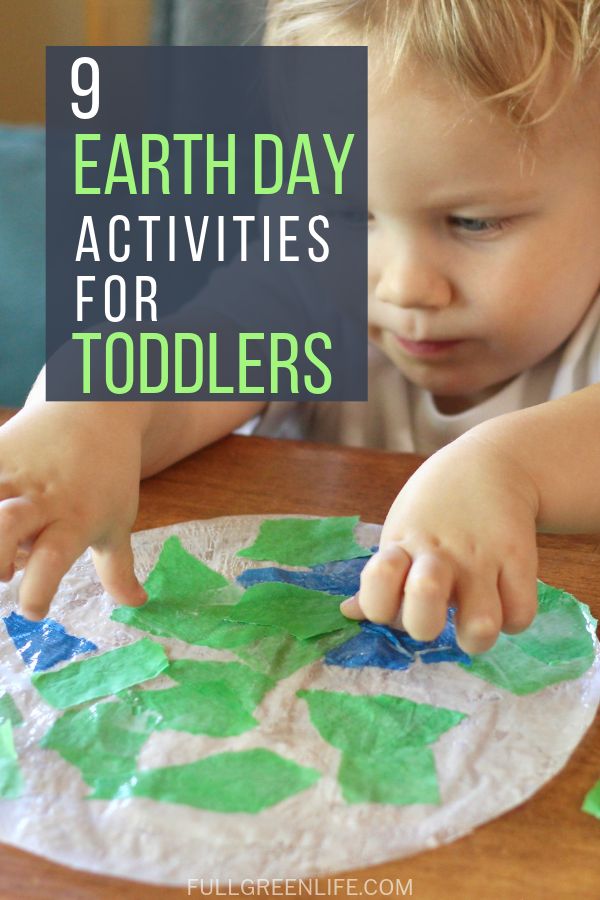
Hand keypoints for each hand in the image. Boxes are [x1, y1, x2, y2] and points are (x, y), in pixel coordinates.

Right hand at [0, 402, 147, 619]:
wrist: (94, 408)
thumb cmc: (108, 474)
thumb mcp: (118, 521)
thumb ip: (118, 569)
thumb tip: (136, 604)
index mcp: (75, 519)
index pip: (53, 559)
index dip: (37, 591)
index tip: (33, 610)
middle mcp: (40, 498)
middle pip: (6, 527)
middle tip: (3, 573)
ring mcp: (11, 474)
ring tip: (0, 548)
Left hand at [341, 430, 540, 653]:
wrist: (489, 463)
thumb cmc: (434, 507)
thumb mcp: (400, 531)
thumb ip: (379, 578)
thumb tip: (349, 613)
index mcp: (400, 548)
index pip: (375, 596)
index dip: (382, 607)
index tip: (396, 597)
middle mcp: (437, 557)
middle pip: (423, 620)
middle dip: (426, 626)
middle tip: (438, 614)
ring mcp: (480, 559)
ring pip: (482, 627)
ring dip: (476, 636)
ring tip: (474, 620)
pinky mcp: (518, 557)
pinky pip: (520, 615)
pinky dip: (513, 619)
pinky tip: (503, 601)